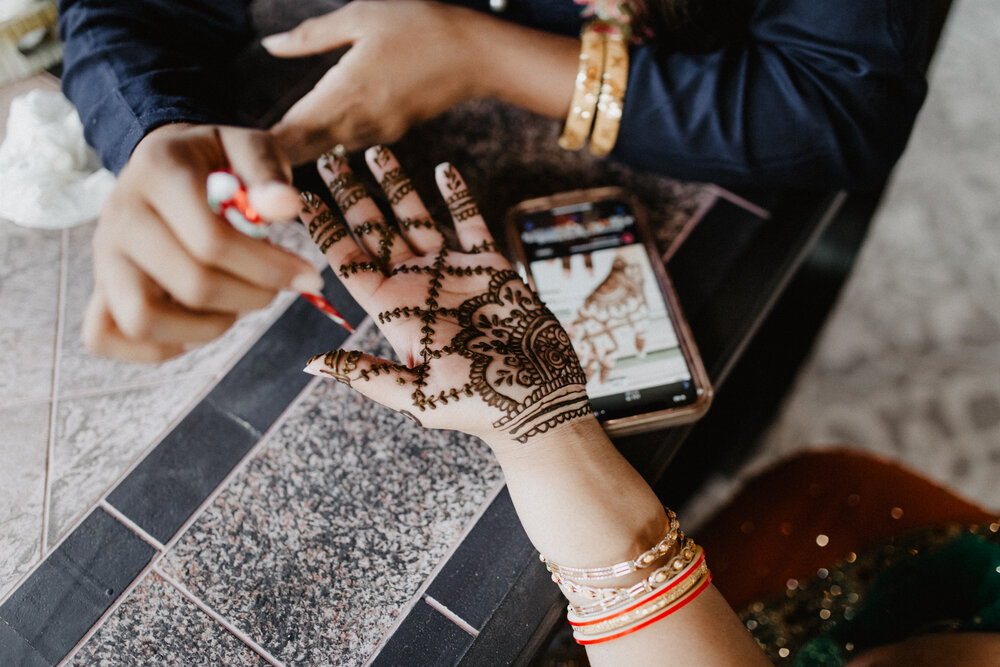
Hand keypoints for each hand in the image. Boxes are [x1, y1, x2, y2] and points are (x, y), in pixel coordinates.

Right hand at [84, 123, 323, 361]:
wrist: (166, 164)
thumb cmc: (218, 163)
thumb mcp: (249, 147)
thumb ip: (268, 172)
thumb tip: (286, 207)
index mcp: (158, 172)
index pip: (213, 242)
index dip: (272, 269)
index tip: (308, 276)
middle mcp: (120, 216)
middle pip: (192, 285)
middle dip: (251, 296)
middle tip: (274, 288)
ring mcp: (104, 256)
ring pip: (144, 320)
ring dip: (207, 327)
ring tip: (235, 306)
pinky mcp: (99, 288)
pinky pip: (107, 336)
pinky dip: (158, 346)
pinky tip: (198, 323)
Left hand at [262, 1, 579, 164]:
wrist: (477, 55)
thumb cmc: (421, 26)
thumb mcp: (360, 16)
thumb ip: (311, 37)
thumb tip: (270, 46)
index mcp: (344, 96)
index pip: (290, 137)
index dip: (260, 154)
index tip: (232, 161)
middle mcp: (357, 125)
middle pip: (302, 153)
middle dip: (272, 160)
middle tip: (239, 170)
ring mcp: (375, 134)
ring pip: (324, 151)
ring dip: (297, 152)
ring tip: (265, 154)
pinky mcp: (389, 133)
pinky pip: (346, 141)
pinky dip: (324, 140)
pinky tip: (311, 132)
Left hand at [300, 146, 592, 448]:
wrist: (535, 401)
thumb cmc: (474, 405)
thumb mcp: (415, 393)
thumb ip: (366, 373)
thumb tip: (312, 363)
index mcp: (393, 310)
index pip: (348, 261)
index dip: (325, 229)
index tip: (302, 198)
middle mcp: (416, 285)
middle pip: (375, 231)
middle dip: (351, 195)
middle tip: (329, 157)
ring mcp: (451, 273)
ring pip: (416, 219)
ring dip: (396, 186)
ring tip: (375, 151)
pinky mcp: (490, 268)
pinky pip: (470, 223)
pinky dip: (458, 196)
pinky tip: (444, 169)